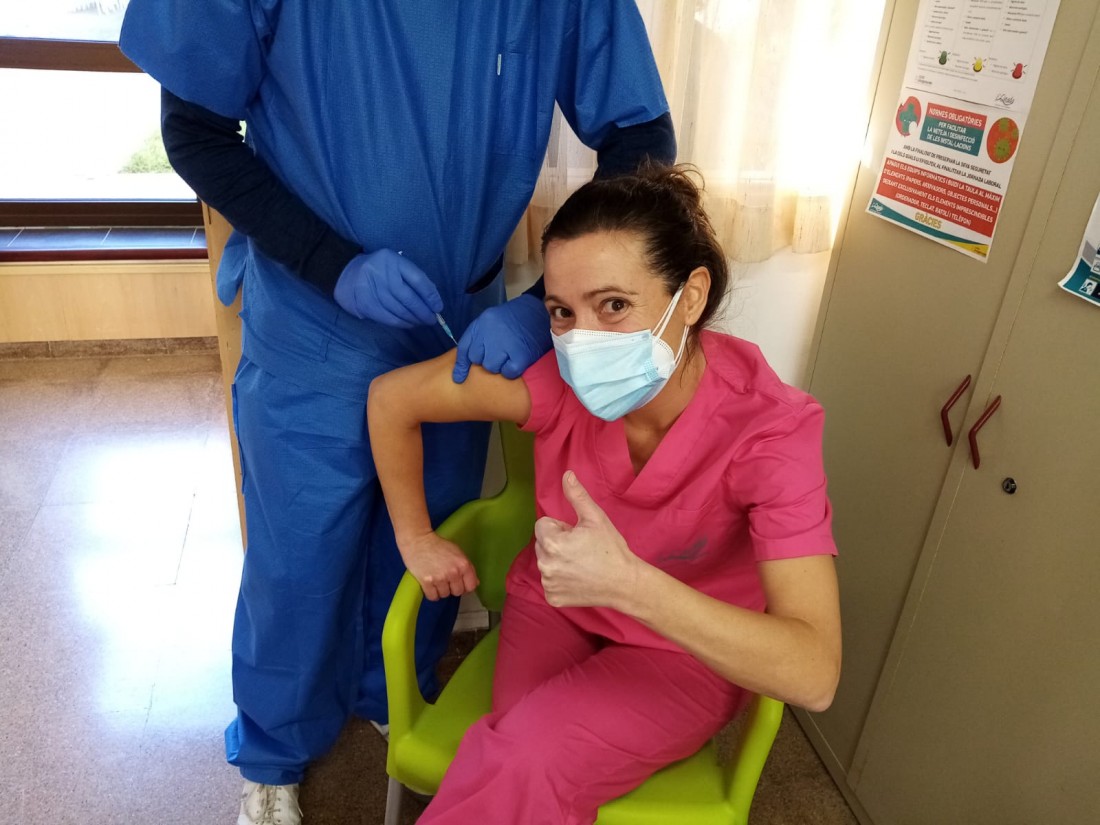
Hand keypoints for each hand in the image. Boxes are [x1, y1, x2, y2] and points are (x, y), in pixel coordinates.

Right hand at [334, 249, 442, 327]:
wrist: (346, 274)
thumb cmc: (380, 271)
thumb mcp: (395, 265)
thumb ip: (412, 277)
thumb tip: (433, 299)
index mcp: (392, 260)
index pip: (417, 279)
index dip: (430, 295)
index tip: (438, 306)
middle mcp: (382, 273)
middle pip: (408, 297)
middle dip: (423, 311)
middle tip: (432, 319)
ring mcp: (373, 289)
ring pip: (399, 310)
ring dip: (414, 319)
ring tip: (423, 322)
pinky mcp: (367, 304)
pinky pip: (389, 318)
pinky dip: (403, 323)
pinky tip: (410, 324)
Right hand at [399, 532, 479, 600]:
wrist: (418, 541)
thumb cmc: (438, 545)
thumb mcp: (457, 552)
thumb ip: (468, 568)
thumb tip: (475, 583)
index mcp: (463, 564)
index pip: (471, 587)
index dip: (465, 586)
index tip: (460, 584)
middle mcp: (453, 573)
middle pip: (457, 592)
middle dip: (452, 588)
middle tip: (445, 579)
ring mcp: (440, 578)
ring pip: (445, 595)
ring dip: (441, 590)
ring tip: (436, 579)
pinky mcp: (427, 582)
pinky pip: (433, 597)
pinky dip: (432, 593)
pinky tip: (430, 585)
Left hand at [452, 293, 550, 382]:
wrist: (540, 312)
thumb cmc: (514, 319)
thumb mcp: (492, 321)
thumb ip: (478, 338)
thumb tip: (463, 369)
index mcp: (483, 322)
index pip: (465, 348)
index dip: (462, 365)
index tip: (459, 377)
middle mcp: (491, 332)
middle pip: (477, 359)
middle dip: (485, 360)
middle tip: (498, 355)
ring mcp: (506, 343)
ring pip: (491, 367)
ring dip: (498, 366)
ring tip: (508, 357)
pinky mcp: (521, 354)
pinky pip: (508, 372)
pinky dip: (510, 371)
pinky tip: (515, 363)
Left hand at [534, 471, 639, 608]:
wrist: (625, 583)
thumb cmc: (611, 549)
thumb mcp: (595, 518)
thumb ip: (577, 495)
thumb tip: (566, 474)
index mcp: (552, 542)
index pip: (543, 525)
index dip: (561, 527)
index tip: (578, 535)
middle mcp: (544, 564)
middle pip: (542, 543)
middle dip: (558, 543)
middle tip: (582, 550)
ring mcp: (547, 583)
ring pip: (546, 562)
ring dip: (558, 561)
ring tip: (582, 564)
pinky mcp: (552, 598)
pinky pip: (550, 582)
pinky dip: (561, 580)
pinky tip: (578, 579)